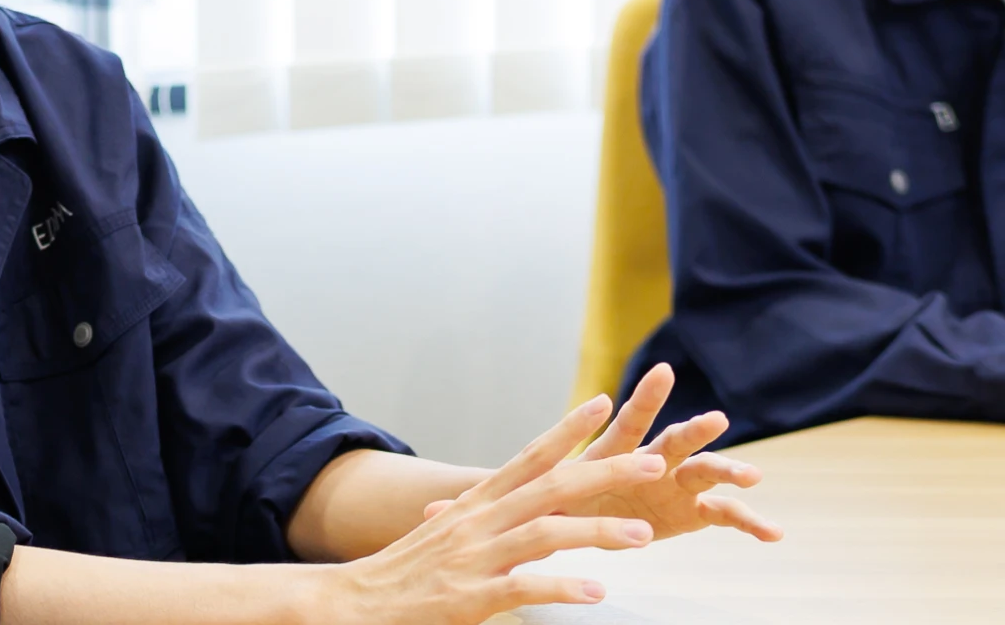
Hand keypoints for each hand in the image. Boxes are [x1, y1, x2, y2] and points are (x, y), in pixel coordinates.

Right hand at [306, 396, 666, 621]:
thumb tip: (519, 506)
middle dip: (606, 471)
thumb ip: (484, 518)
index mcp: (475, 503)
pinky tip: (596, 591)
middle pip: (552, 487)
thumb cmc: (404, 573)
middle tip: (653, 461)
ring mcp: (474, 558)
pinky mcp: (469, 597)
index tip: (604, 402)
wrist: (350, 603)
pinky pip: (523, 586)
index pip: (529, 456)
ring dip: (598, 532)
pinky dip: (561, 586)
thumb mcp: (447, 535)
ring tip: (642, 537)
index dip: (568, 429)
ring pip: (546, 533)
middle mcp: (478, 522)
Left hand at [547, 364, 784, 542]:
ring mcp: (676, 485)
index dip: (644, 399)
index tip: (662, 372)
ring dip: (729, 470)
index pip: (630, 420)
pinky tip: (774, 532)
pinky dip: (749, 522)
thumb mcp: (539, 490)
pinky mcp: (691, 512)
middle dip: (694, 431)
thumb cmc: (556, 497)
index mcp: (616, 449)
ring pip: (707, 472)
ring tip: (752, 475)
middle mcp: (653, 459)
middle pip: (675, 441)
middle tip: (716, 420)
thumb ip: (527, 485)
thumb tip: (465, 487)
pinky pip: (725, 514)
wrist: (579, 518)